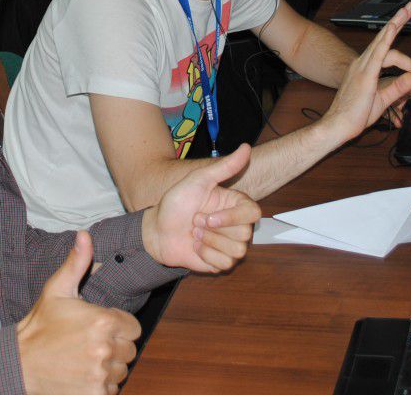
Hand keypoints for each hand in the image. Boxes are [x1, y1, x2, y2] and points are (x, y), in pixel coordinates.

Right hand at [18, 231, 141, 394]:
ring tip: (84, 358)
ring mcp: (101, 374)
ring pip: (122, 371)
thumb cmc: (40, 325)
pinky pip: (112, 390)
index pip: (134, 328)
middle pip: (130, 350)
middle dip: (115, 347)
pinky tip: (83, 375)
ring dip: (109, 367)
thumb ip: (77, 263)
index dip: (118, 327)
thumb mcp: (57, 290)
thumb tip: (85, 235)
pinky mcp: (95, 394)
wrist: (20, 362)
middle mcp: (106, 348)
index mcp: (103, 321)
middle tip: (89, 343)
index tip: (99, 327)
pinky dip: (101, 386)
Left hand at [141, 144, 259, 273]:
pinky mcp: (221, 262)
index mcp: (235, 205)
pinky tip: (195, 246)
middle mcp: (237, 225)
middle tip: (195, 222)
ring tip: (195, 233)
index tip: (209, 217)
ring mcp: (229, 245)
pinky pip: (225, 264)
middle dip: (214, 230)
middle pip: (245, 234)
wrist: (157, 229)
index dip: (232, 218)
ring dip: (209, 243)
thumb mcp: (198, 181)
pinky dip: (206, 256)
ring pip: (237, 251)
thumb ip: (224, 167)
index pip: (254, 213)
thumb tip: (246, 147)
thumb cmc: (176, 202)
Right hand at [321, 2, 410, 140]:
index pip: (384, 46)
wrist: (337, 126)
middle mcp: (362, 64)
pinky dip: (386, 40)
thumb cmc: (354, 116)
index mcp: (366, 69)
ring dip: (395, 24)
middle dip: (398, 20)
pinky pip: (378, 54)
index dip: (397, 36)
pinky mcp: (365, 75)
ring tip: (407, 12)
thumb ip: (399, 87)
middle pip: (383, 37)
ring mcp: (362, 67)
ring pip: (381, 41)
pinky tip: (393, 29)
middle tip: (410, 6)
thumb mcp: (383, 100)